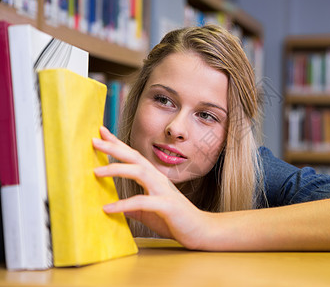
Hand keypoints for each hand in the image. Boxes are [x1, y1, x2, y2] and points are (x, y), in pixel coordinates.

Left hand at [92, 126, 211, 248]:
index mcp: (154, 178)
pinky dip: (124, 204)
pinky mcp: (166, 205)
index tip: (101, 134)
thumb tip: (115, 208)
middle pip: (135, 157)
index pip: (133, 157)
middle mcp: (158, 179)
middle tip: (94, 140)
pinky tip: (108, 208)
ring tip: (96, 171)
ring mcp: (163, 190)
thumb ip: (134, 208)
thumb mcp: (148, 212)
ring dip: (117, 169)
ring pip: (139, 171)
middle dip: (114, 148)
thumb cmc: (175, 219)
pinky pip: (142, 201)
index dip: (118, 144)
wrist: (200, 230)